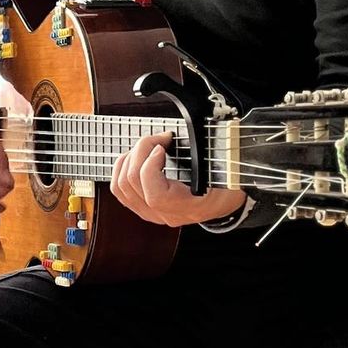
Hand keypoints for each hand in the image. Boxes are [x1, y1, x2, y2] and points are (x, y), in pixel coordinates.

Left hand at [109, 132, 246, 227]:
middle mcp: (165, 214)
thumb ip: (208, 152)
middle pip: (133, 184)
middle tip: (159, 138)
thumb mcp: (227, 168)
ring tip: (148, 145)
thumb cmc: (227, 183)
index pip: (155, 196)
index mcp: (187, 208)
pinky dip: (122, 168)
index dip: (151, 167)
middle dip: (141, 151)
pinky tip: (136, 156)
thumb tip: (185, 133)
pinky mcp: (143, 207)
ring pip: (121, 186)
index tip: (162, 146)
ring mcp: (152, 213)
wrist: (224, 201)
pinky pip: (120, 190)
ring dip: (130, 158)